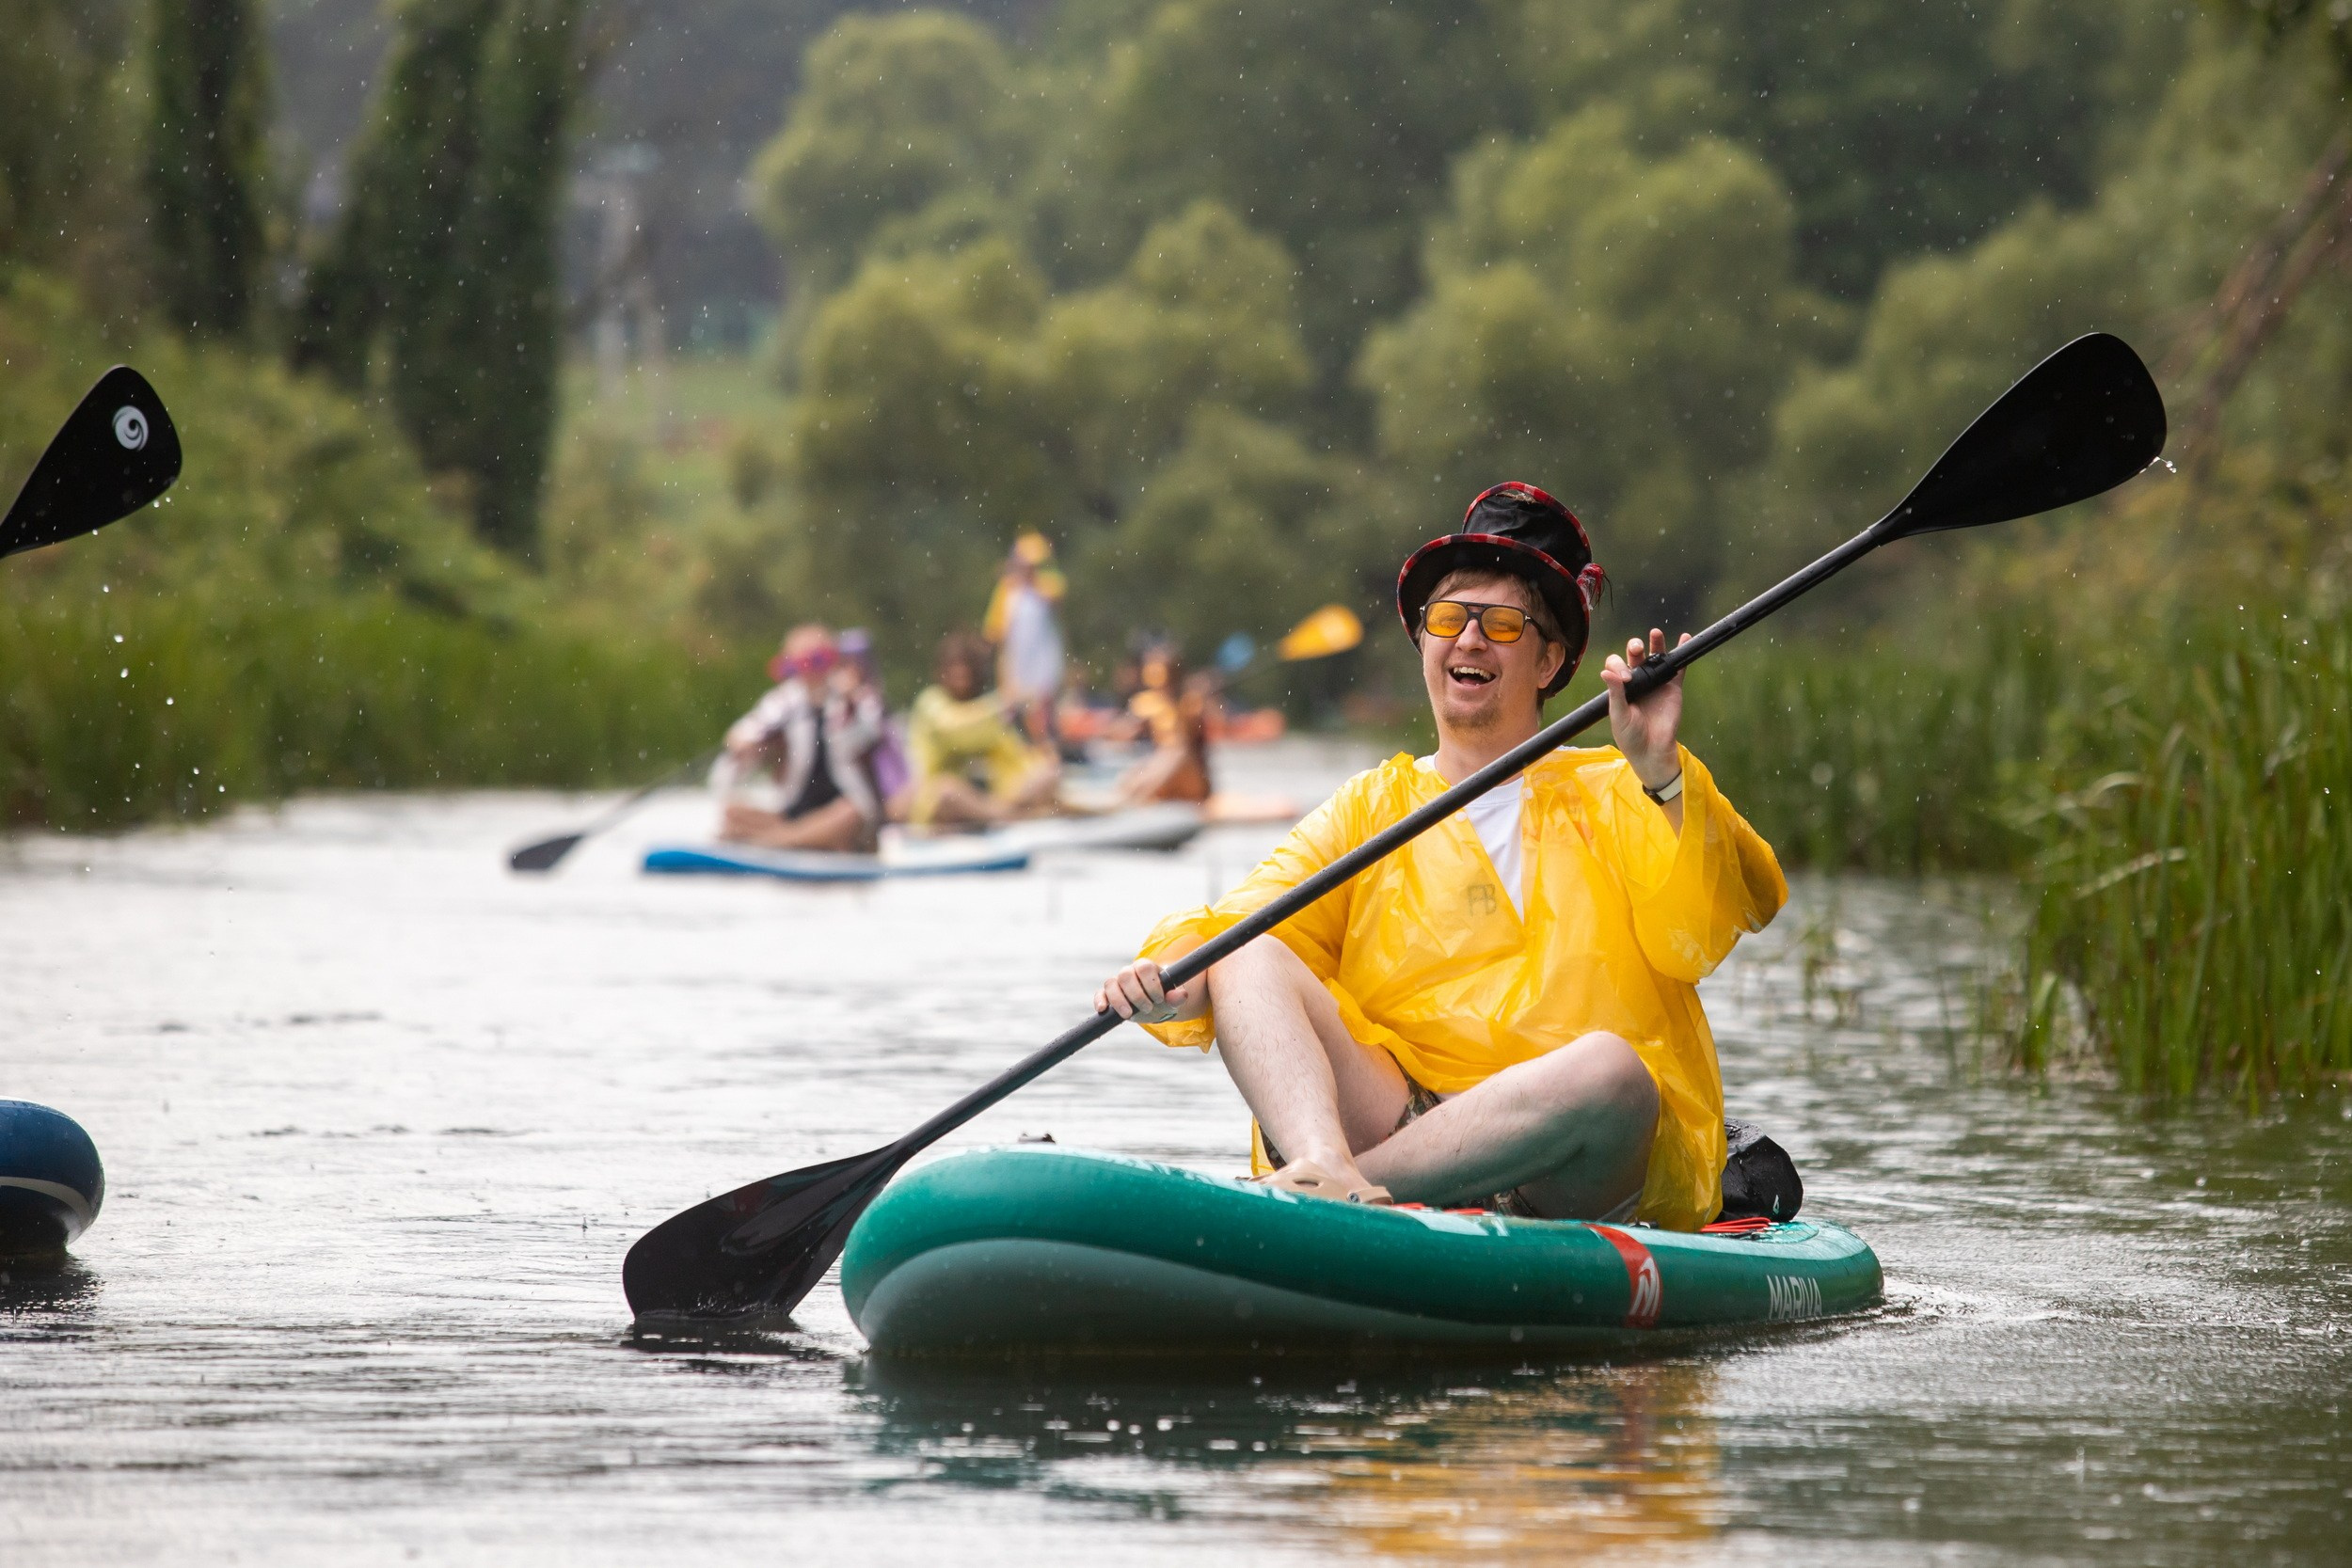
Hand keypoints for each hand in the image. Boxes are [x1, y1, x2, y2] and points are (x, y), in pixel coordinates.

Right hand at [1094, 958, 1202, 1024]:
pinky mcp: (1108, 994)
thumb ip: (1177, 997)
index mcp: (1146, 968)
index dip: (1151, 984)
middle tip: (1148, 1008)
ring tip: (1129, 1014)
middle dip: (1137, 994)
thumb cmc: (1163, 999)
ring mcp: (1117, 983)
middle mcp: (1129, 972)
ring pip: (1111, 983)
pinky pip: (1100, 993)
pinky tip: (1103, 1009)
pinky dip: (1100, 1000)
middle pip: (1125, 975)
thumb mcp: (1172, 999)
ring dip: (1119, 1000)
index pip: (1144, 967)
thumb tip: (1181, 995)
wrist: (1154, 1006)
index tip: (1159, 999)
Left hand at [1600, 628, 1690, 789]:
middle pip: (1636, 656)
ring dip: (1656, 644)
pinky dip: (1681, 653)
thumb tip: (1606, 672)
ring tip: (1655, 633)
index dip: (1619, 667)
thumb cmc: (1630, 735)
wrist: (1652, 750)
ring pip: (1656, 658)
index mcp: (1621, 686)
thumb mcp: (1618, 715)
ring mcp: (1656, 683)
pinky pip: (1678, 668)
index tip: (1626, 679)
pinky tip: (1684, 638)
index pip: (1617, 666)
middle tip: (1637, 648)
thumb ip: (1615, 693)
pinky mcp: (1673, 688)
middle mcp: (1638, 681)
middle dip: (1635, 648)